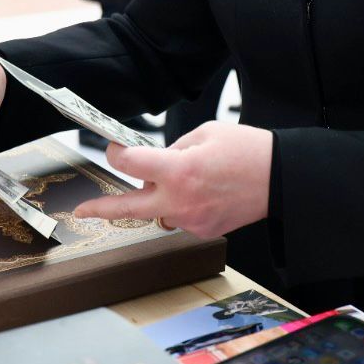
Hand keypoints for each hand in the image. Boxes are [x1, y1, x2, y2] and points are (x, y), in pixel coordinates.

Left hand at [74, 122, 272, 239]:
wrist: (281, 179)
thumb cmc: (247, 151)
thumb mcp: (205, 133)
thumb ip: (173, 149)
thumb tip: (155, 162)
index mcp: (179, 170)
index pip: (130, 164)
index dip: (116, 153)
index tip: (115, 149)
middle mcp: (181, 200)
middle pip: (128, 208)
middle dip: (101, 208)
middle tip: (82, 210)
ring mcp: (192, 220)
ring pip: (159, 211)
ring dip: (159, 197)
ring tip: (186, 180)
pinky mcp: (204, 230)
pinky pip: (181, 217)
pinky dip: (184, 204)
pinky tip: (205, 192)